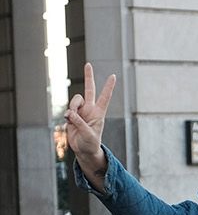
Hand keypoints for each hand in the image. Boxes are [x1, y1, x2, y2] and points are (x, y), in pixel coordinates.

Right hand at [64, 63, 115, 177]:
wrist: (83, 150)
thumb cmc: (90, 143)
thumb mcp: (88, 134)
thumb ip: (79, 123)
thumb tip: (70, 113)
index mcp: (99, 113)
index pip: (105, 97)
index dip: (108, 86)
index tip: (113, 75)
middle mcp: (90, 109)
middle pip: (89, 90)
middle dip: (88, 77)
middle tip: (88, 64)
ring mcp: (80, 111)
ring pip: (75, 100)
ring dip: (73, 107)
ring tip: (73, 118)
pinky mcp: (72, 115)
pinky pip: (67, 110)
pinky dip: (68, 115)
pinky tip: (69, 122)